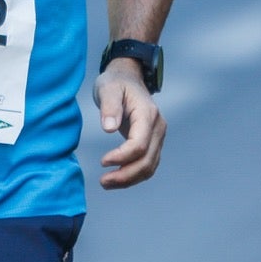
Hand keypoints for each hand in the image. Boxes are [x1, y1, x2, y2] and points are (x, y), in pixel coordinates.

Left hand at [92, 61, 165, 188]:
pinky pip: (147, 164)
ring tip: (107, 183)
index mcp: (148, 114)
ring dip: (129, 179)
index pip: (139, 144)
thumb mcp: (108, 89)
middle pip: (146, 161)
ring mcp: (157, 136)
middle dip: (125, 175)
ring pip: (149, 167)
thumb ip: (109, 107)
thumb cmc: (117, 83)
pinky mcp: (153, 142)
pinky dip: (133, 175)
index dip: (122, 157)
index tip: (103, 162)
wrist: (128, 78)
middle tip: (103, 181)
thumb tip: (108, 128)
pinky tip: (117, 178)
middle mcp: (157, 127)